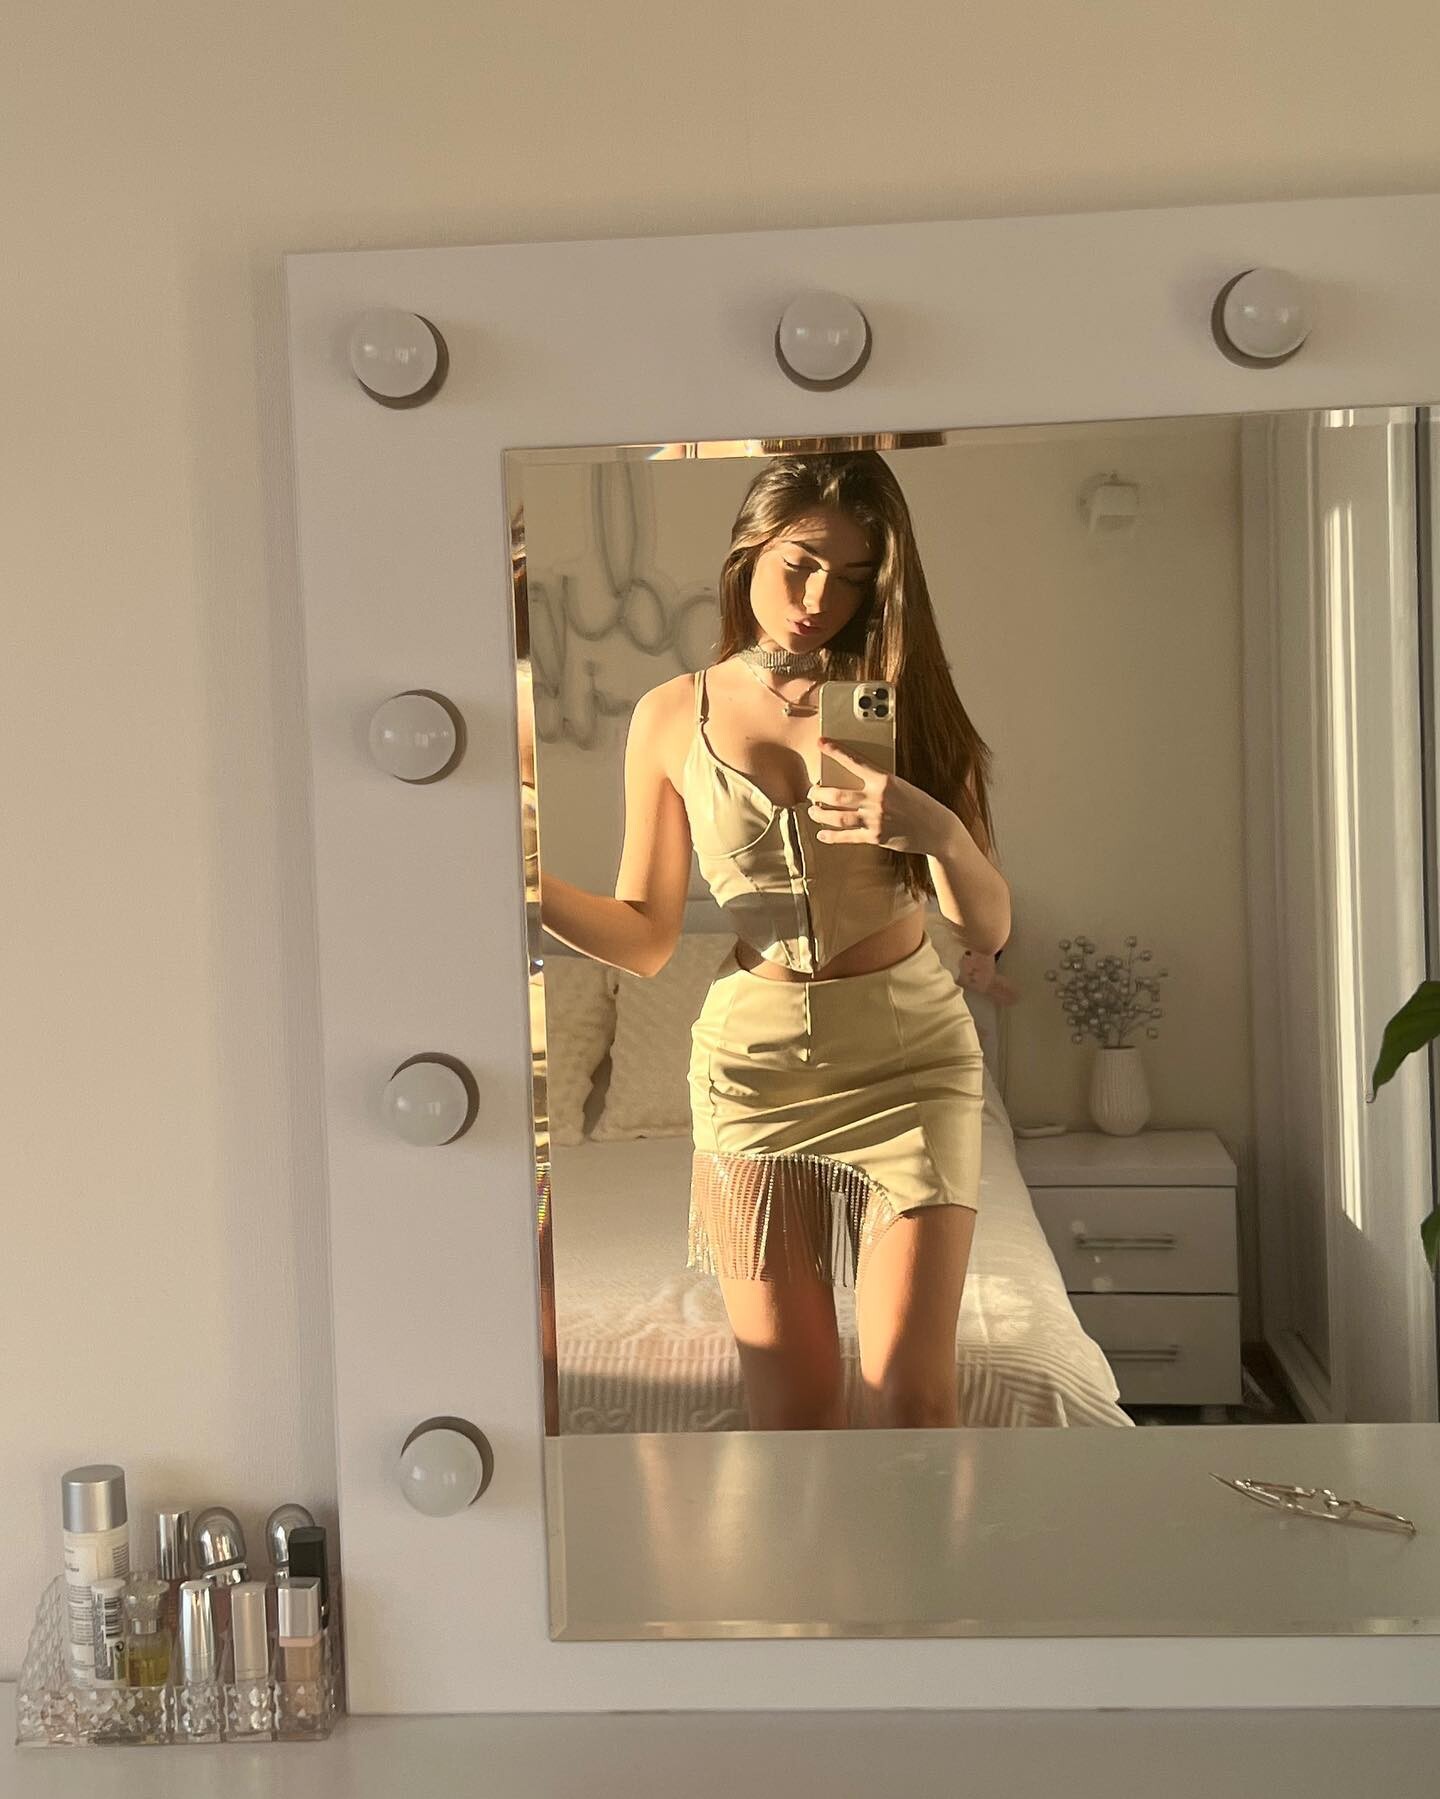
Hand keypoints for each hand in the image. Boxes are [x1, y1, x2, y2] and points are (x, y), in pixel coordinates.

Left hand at [807, 740, 959, 856]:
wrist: (938, 830)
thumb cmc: (920, 805)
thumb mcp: (901, 786)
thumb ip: (878, 784)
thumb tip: (853, 783)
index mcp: (885, 780)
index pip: (854, 761)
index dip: (835, 751)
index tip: (821, 743)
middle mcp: (877, 799)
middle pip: (836, 795)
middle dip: (817, 793)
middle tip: (811, 792)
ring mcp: (875, 820)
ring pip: (836, 817)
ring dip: (819, 814)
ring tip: (812, 812)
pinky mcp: (875, 837)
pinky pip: (847, 837)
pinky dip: (831, 836)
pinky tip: (822, 834)